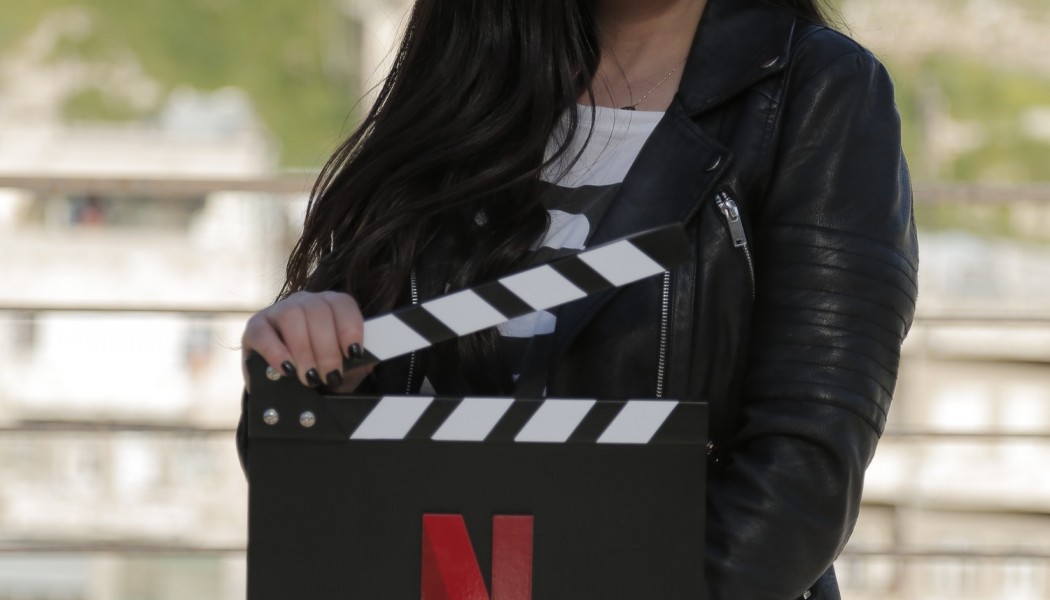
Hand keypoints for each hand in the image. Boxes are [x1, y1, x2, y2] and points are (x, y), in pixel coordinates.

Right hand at [241, 291, 373, 392]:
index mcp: (329, 305)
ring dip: (304, 350)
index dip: (350, 328)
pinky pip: (263, 333)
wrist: (284, 387)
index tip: (354, 354)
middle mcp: (304, 302)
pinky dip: (276, 352)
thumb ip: (353, 362)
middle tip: (330, 376)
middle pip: (318, 312)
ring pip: (292, 316)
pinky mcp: (254, 327)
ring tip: (309, 377)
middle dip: (327, 349)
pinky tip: (286, 369)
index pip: (342, 304)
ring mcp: (278, 311)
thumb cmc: (319, 372)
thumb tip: (362, 364)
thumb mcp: (342, 367)